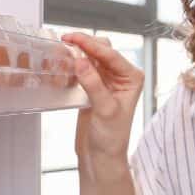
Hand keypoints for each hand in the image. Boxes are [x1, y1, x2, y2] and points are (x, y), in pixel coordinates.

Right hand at [63, 33, 144, 179]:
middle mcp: (122, 76)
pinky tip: (64, 61)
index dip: (91, 44)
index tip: (73, 38)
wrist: (101, 156)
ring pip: (91, 56)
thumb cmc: (111, 137)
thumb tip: (81, 61)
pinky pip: (83, 68)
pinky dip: (74, 63)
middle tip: (65, 40)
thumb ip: (93, 84)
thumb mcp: (104, 110)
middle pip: (102, 49)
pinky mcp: (93, 86)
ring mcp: (107, 80)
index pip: (111, 54)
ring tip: (62, 48)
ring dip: (78, 51)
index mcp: (132, 77)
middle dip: (84, 43)